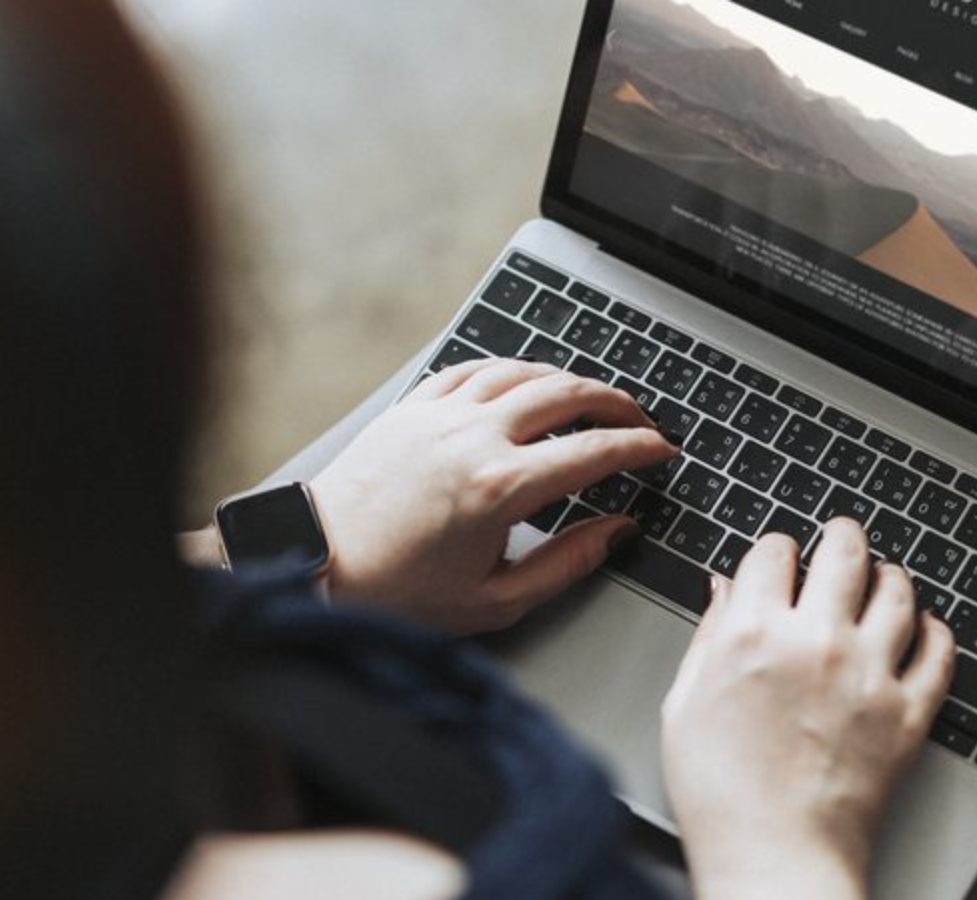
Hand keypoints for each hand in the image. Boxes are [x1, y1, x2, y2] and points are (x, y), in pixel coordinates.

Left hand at [309, 359, 677, 633]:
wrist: (315, 567)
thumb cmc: (397, 592)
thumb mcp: (496, 600)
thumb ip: (568, 562)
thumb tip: (617, 532)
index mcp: (500, 488)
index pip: (593, 451)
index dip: (639, 447)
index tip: (661, 450)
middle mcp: (473, 438)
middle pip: (567, 394)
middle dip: (615, 401)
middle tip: (638, 418)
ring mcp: (439, 415)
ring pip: (522, 371)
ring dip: (566, 379)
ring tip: (589, 398)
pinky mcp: (411, 407)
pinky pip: (473, 369)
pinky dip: (509, 370)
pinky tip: (522, 383)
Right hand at [661, 522, 954, 899]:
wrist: (774, 857)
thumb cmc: (720, 796)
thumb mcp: (684, 705)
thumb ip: (708, 638)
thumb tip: (723, 592)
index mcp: (753, 633)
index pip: (774, 551)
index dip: (776, 549)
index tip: (780, 558)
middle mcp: (816, 640)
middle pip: (843, 552)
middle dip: (841, 536)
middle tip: (842, 537)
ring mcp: (868, 673)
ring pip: (897, 591)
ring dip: (890, 575)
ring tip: (886, 576)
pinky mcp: (908, 712)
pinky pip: (939, 652)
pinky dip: (936, 631)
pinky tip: (927, 628)